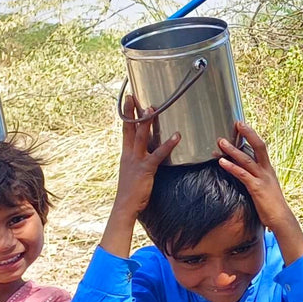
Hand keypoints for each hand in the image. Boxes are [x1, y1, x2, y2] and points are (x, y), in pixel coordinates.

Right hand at [114, 95, 180, 215]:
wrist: (125, 205)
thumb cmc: (131, 190)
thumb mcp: (132, 170)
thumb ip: (138, 159)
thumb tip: (145, 151)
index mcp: (126, 153)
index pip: (126, 129)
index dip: (126, 114)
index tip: (128, 100)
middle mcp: (129, 154)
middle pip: (130, 128)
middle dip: (131, 112)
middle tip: (133, 96)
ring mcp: (137, 160)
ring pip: (141, 137)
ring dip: (147, 122)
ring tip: (152, 108)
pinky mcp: (146, 169)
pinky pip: (158, 154)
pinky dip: (168, 144)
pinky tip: (176, 136)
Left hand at [218, 122, 302, 263]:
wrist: (281, 218)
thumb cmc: (271, 205)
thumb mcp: (265, 187)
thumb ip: (256, 177)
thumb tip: (244, 172)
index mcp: (268, 168)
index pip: (260, 147)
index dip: (252, 135)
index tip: (242, 125)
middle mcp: (267, 170)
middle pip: (259, 146)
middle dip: (248, 133)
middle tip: (237, 123)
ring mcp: (262, 178)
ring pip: (247, 159)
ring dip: (232, 150)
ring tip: (221, 142)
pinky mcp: (256, 188)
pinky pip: (242, 174)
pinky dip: (231, 167)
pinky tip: (222, 162)